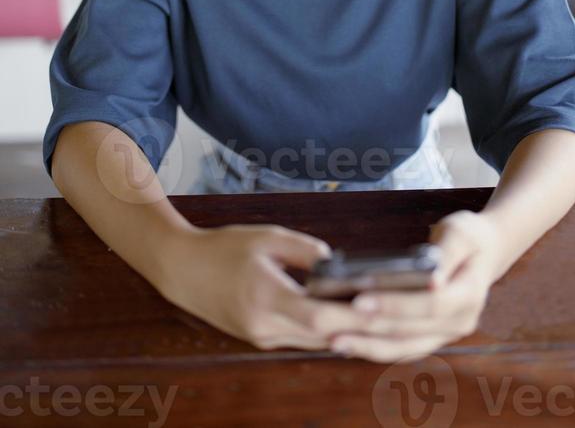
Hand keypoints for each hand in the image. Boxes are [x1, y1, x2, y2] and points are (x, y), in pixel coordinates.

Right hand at [156, 223, 392, 351]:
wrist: (182, 269)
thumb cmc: (223, 248)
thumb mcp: (267, 237)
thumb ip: (305, 250)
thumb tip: (337, 264)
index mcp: (264, 295)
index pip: (315, 316)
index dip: (349, 315)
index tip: (376, 306)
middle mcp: (263, 324)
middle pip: (321, 334)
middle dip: (355, 325)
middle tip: (388, 310)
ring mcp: (260, 336)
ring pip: (312, 341)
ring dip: (340, 330)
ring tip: (372, 312)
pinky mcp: (259, 338)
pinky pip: (298, 339)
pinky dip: (321, 330)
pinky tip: (340, 316)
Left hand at [328, 210, 499, 362]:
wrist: (486, 252)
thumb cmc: (469, 236)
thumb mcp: (461, 232)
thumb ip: (447, 253)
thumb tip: (433, 278)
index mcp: (469, 295)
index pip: (429, 305)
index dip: (395, 304)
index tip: (360, 299)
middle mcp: (459, 322)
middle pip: (411, 331)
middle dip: (371, 328)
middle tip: (332, 325)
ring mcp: (446, 334)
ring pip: (404, 347)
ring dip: (368, 346)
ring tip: (334, 340)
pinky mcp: (432, 337)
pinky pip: (402, 348)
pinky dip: (375, 347)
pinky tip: (348, 342)